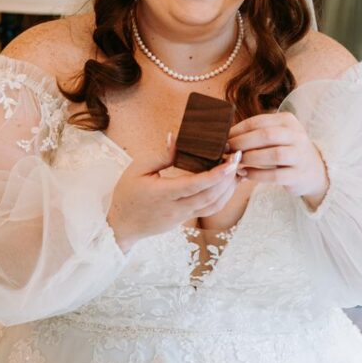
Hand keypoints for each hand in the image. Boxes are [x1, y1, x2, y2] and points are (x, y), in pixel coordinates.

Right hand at [107, 148, 241, 252]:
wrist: (122, 225)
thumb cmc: (127, 194)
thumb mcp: (138, 169)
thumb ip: (161, 155)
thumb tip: (176, 137)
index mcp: (163, 194)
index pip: (196, 184)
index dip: (217, 174)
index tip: (231, 160)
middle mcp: (176, 208)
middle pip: (210, 196)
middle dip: (229, 178)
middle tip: (239, 157)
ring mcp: (182, 217)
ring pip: (213, 206)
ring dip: (228, 188)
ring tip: (237, 169)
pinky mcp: (185, 220)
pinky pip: (208, 210)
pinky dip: (221, 197)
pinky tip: (227, 184)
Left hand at [226, 113, 328, 207]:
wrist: (314, 170)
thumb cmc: (286, 149)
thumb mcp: (277, 135)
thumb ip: (256, 133)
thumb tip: (225, 136)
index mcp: (288, 121)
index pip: (259, 121)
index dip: (238, 130)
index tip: (223, 137)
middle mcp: (296, 136)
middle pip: (266, 135)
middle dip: (243, 142)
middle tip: (227, 150)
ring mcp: (300, 155)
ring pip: (273, 154)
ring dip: (251, 158)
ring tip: (236, 162)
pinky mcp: (299, 175)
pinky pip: (275, 175)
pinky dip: (257, 175)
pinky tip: (245, 174)